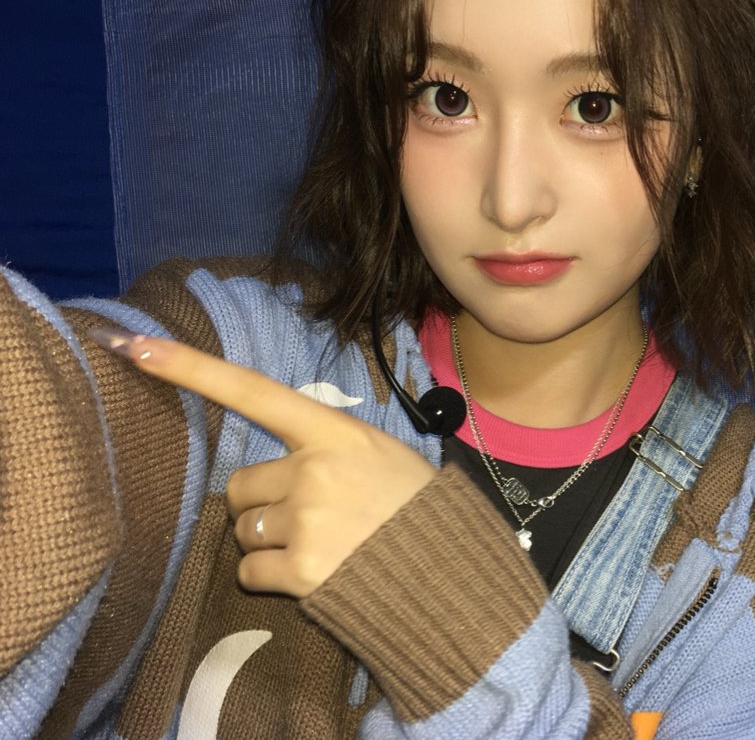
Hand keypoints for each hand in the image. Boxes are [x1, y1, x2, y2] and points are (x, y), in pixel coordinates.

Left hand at [90, 328, 436, 597]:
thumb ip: (324, 449)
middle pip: (239, 485)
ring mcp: (307, 519)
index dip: (191, 370)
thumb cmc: (413, 507)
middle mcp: (314, 469)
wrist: (449, 570)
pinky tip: (313, 573)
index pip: (253, 392)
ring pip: (243, 530)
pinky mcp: (302, 569)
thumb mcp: (379, 454)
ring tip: (321, 545)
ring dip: (268, 540)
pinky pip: (250, 571)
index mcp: (334, 433)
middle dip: (262, 504)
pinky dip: (271, 576)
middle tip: (311, 517)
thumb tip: (268, 469)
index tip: (136, 347)